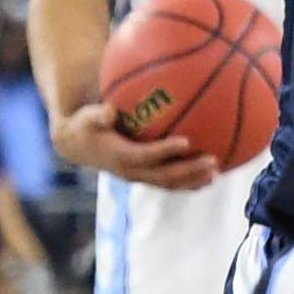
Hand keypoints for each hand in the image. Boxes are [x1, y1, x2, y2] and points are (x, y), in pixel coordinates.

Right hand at [52, 95, 221, 191]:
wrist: (77, 147)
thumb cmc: (86, 125)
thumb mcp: (87, 117)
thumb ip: (98, 114)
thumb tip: (108, 109)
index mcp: (120, 156)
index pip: (146, 156)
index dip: (165, 151)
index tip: (187, 141)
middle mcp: (131, 171)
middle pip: (165, 176)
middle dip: (190, 171)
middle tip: (213, 162)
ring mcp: (138, 177)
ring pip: (169, 184)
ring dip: (193, 180)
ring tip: (216, 174)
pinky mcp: (143, 177)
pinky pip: (168, 182)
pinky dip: (188, 181)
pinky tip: (207, 175)